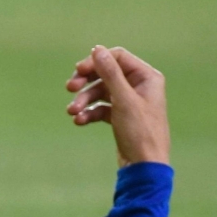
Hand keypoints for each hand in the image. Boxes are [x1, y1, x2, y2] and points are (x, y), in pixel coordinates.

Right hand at [66, 45, 169, 166]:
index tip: (77, 71)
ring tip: (71, 112)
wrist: (144, 166)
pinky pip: (99, 108)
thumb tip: (97, 50)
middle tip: (69, 88)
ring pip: (99, 92)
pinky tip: (79, 121)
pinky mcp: (120, 116)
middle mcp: (139, 86)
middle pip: (105, 74)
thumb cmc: (140, 131)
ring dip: (83, 100)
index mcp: (147, 77)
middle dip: (86, 82)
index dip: (96, 62)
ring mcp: (129, 102)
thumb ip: (110, 73)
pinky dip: (88, 113)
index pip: (117, 57)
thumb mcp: (123, 99)